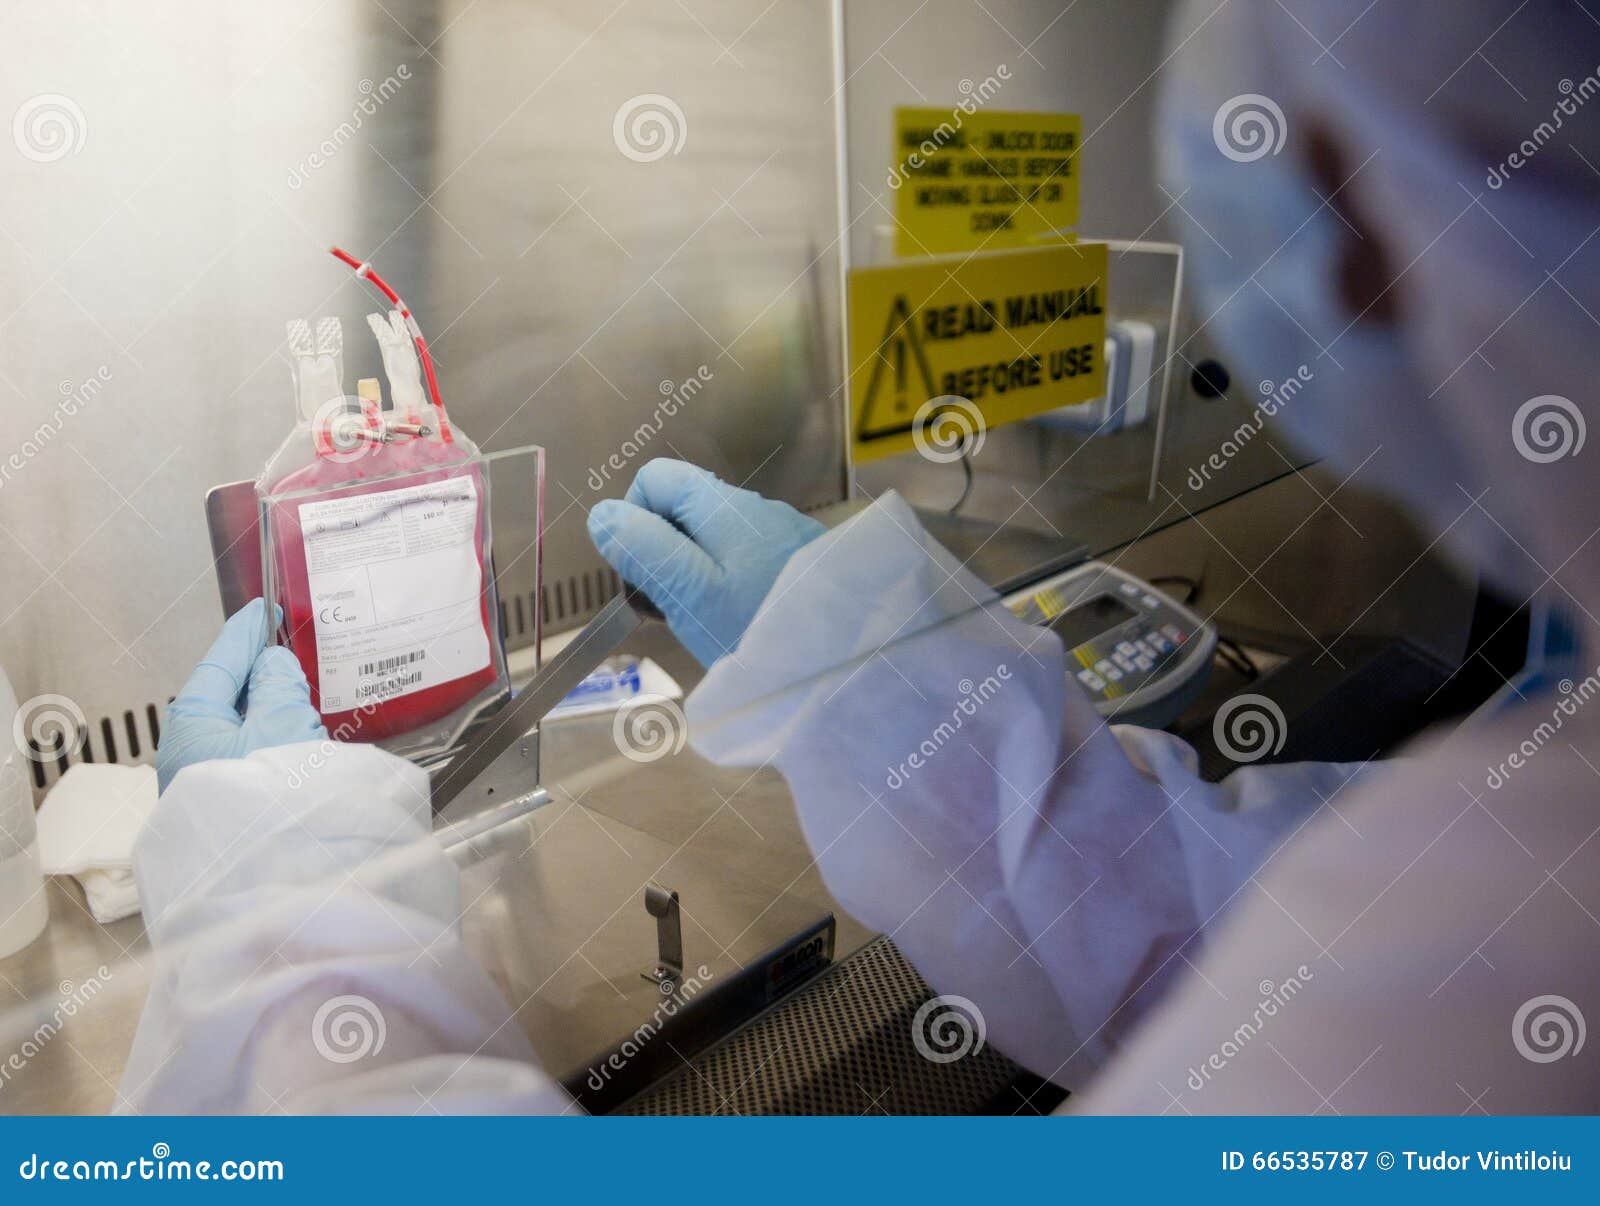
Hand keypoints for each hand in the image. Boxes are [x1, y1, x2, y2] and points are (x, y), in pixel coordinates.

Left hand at [158, 598, 327, 791]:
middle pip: (226, 696)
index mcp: (192, 720)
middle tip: (286, 649)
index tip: (261, 608)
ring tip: (298, 695)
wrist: (272, 880)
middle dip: (257, 674)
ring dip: (267, 710)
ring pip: (238, 729)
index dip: (246, 632)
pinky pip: (247, 757)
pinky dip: (270, 740)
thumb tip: (270, 666)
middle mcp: (187, 750)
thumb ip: (277, 684)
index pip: (221, 661)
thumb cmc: (272, 797)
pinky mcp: (224, 806)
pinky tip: (294, 741)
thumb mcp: (283, 722)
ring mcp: (202, 780)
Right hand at [587, 459, 824, 666]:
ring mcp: (783, 534)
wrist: (849, 662)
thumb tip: (603, 516)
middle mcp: (756, 508)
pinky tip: (745, 623)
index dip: (633, 521)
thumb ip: (643, 549)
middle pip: (685, 509)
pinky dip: (734, 587)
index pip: (655, 479)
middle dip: (666, 553)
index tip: (643, 574)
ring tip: (713, 623)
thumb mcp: (689, 594)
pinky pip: (751, 562)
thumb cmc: (762, 629)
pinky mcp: (802, 563)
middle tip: (675, 607)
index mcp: (722, 505)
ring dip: (699, 574)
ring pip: (717, 539)